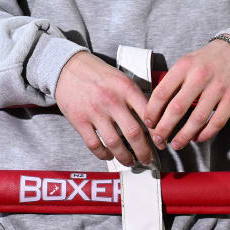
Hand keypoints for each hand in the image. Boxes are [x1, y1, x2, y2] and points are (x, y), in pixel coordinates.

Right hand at [55, 51, 152, 166]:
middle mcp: (112, 100)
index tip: (161, 142)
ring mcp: (95, 111)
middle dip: (144, 151)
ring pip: (114, 143)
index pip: (148, 114)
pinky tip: (109, 155)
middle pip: (133, 133)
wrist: (68, 67)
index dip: (157, 132)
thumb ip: (134, 96)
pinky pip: (94, 144)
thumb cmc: (97, 74)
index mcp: (126, 88)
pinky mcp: (79, 120)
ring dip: (125, 157)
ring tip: (130, 162)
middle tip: (147, 159)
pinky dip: (103, 154)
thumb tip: (152, 117)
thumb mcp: (121, 78)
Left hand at [143, 38, 229, 150]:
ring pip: (197, 119)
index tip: (149, 122)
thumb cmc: (207, 60)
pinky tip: (197, 138)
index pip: (162, 92)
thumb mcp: (186, 62)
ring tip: (176, 144)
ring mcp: (218, 87)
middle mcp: (200, 76)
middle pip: (177, 108)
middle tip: (159, 139)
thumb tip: (155, 106)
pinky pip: (217, 122)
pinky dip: (205, 134)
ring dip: (184, 136)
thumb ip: (172, 81)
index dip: (152, 111)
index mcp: (184, 66)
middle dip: (164, 128)